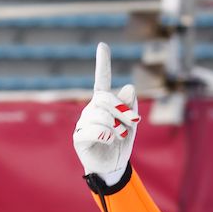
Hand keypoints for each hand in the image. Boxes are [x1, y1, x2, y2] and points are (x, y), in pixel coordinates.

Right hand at [73, 42, 140, 184]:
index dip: (103, 63)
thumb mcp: (131, 124)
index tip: (102, 45)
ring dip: (117, 128)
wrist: (113, 166)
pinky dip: (106, 135)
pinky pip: (93, 130)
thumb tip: (129, 87)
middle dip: (123, 111)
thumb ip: (130, 106)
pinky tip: (108, 140)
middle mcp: (91, 109)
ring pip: (102, 116)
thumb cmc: (121, 142)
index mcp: (104, 103)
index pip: (102, 80)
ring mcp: (83, 122)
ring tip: (119, 136)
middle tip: (133, 123)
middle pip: (105, 99)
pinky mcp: (78, 137)